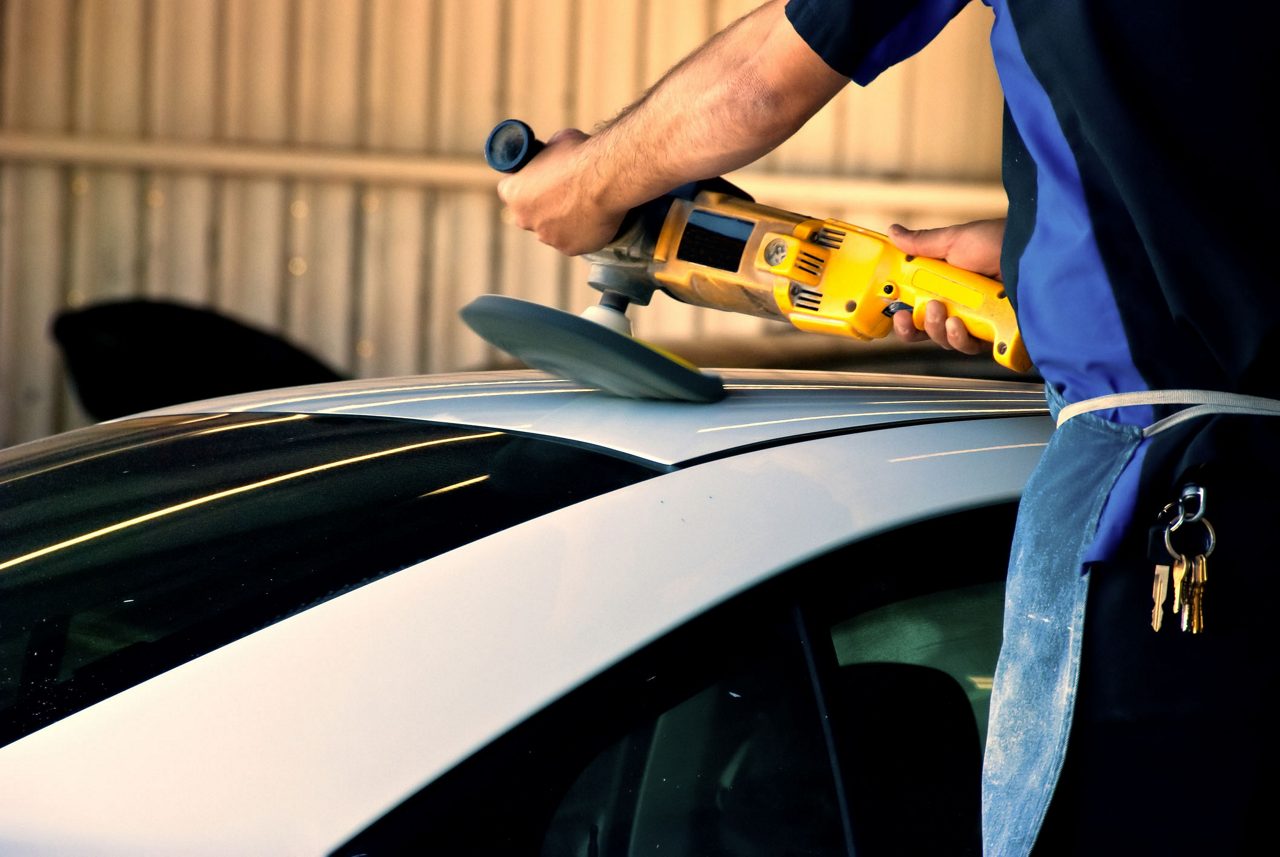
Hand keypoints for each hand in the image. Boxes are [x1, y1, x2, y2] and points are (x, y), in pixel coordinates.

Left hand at [495, 129, 626, 255]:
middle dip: (541, 207)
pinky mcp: (571, 248)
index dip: (525, 185)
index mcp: (514, 193)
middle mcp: (525, 219)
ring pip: (551, 231)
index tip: (537, 180)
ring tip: (583, 206)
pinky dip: (581, 233)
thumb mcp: (555, 144)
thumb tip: (551, 158)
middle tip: (562, 194)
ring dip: (561, 222)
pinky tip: (594, 219)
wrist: (608, 177)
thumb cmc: (581, 155)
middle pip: (528, 215)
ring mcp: (548, 237)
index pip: (510, 191)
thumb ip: (546, 158)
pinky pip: (573, 242)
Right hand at [886, 219, 1005, 353]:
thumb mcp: (954, 240)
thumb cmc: (997, 242)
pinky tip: (960, 325)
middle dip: (919, 325)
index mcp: (948, 287)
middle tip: (923, 309)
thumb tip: (893, 233)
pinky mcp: (996, 334)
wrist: (1031, 252)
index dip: (905, 317)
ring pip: (948, 341)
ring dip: (938, 330)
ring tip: (943, 311)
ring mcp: (980, 322)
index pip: (919, 311)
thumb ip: (922, 243)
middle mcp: (963, 307)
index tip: (895, 311)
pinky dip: (962, 339)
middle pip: (930, 331)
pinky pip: (972, 347)